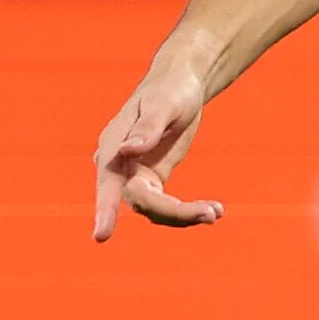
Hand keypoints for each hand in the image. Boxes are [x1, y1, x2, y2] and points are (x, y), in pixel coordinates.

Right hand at [89, 51, 225, 239]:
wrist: (180, 83)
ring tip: (216, 212)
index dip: (105, 210)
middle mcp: (119, 165)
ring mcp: (135, 175)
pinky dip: (187, 211)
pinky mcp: (152, 180)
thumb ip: (148, 126)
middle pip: (139, 201)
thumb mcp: (164, 103)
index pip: (108, 183)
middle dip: (173, 212)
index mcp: (114, 145)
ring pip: (153, 208)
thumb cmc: (170, 87)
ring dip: (183, 215)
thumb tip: (128, 151)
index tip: (102, 236)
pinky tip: (215, 210)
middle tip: (210, 214)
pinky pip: (165, 205)